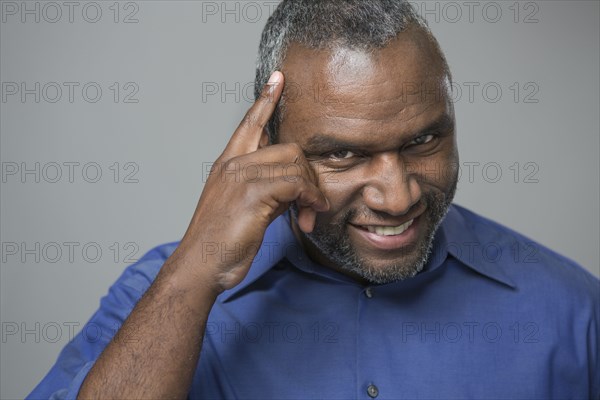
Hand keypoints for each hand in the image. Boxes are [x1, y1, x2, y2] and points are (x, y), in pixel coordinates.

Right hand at [174, 71, 328, 291]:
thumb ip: (267, 189)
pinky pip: (296, 183)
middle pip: (288, 148)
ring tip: (310, 214)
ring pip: (295, 164)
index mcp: (228, 165)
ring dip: (312, 191)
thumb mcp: (243, 208)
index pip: (248, 124)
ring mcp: (241, 176)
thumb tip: (295, 188)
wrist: (201, 265)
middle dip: (308, 176)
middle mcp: (233, 164)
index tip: (278, 79)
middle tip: (312, 205)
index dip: (265, 101)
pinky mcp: (252, 192)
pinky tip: (310, 214)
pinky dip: (310, 198)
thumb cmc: (220, 241)